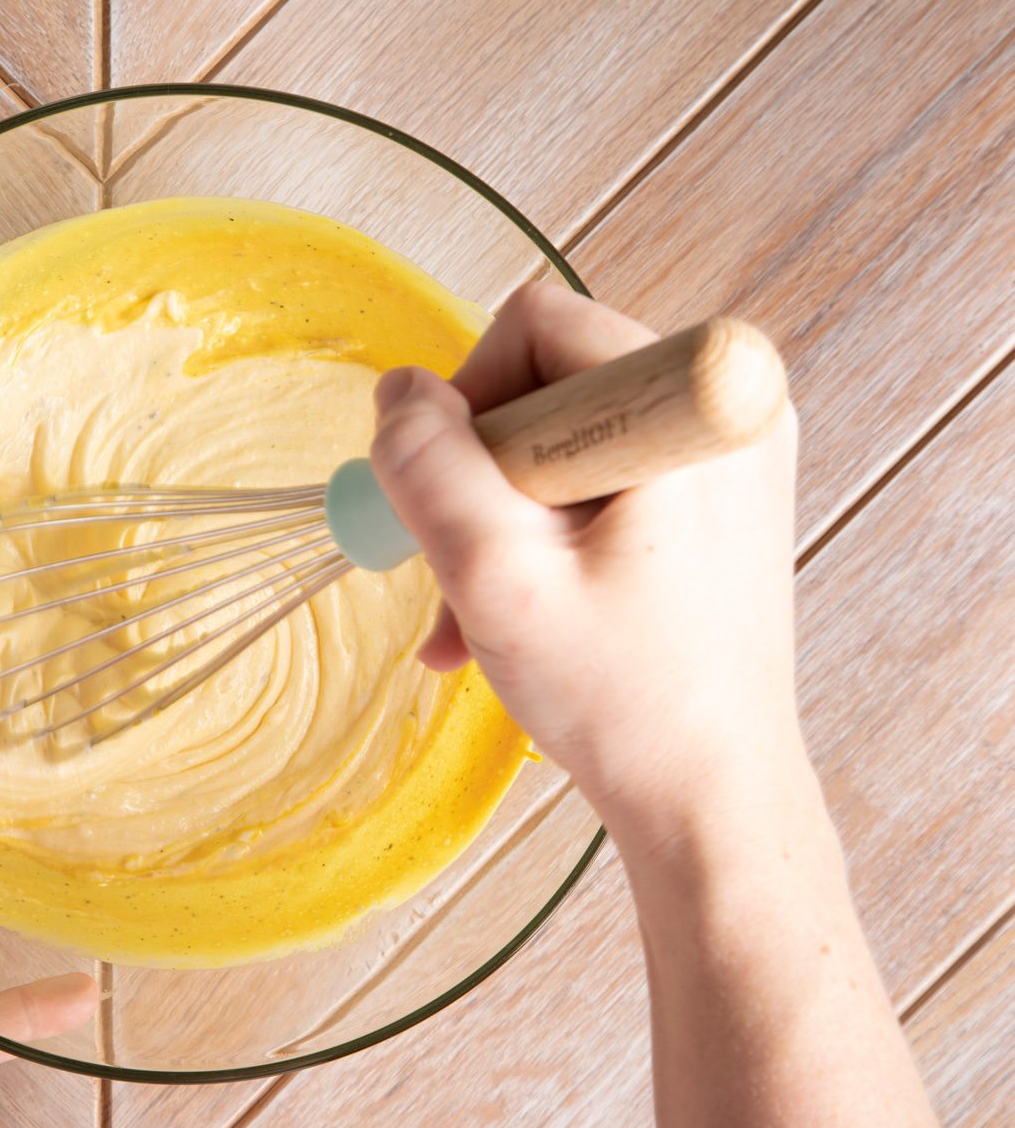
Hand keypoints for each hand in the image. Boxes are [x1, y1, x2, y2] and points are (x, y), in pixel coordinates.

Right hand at [370, 284, 805, 853]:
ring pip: (560, 437)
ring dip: (499, 518)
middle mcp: (729, 405)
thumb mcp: (494, 574)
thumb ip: (429, 464)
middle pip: (545, 381)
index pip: (535, 329)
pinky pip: (597, 476)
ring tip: (479, 612)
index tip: (455, 509)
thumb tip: (398, 392)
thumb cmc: (623, 698)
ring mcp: (729, 453)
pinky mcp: (718, 496)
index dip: (466, 408)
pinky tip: (514, 612)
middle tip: (462, 574)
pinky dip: (543, 534)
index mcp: (699, 402)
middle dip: (479, 478)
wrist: (712, 798)